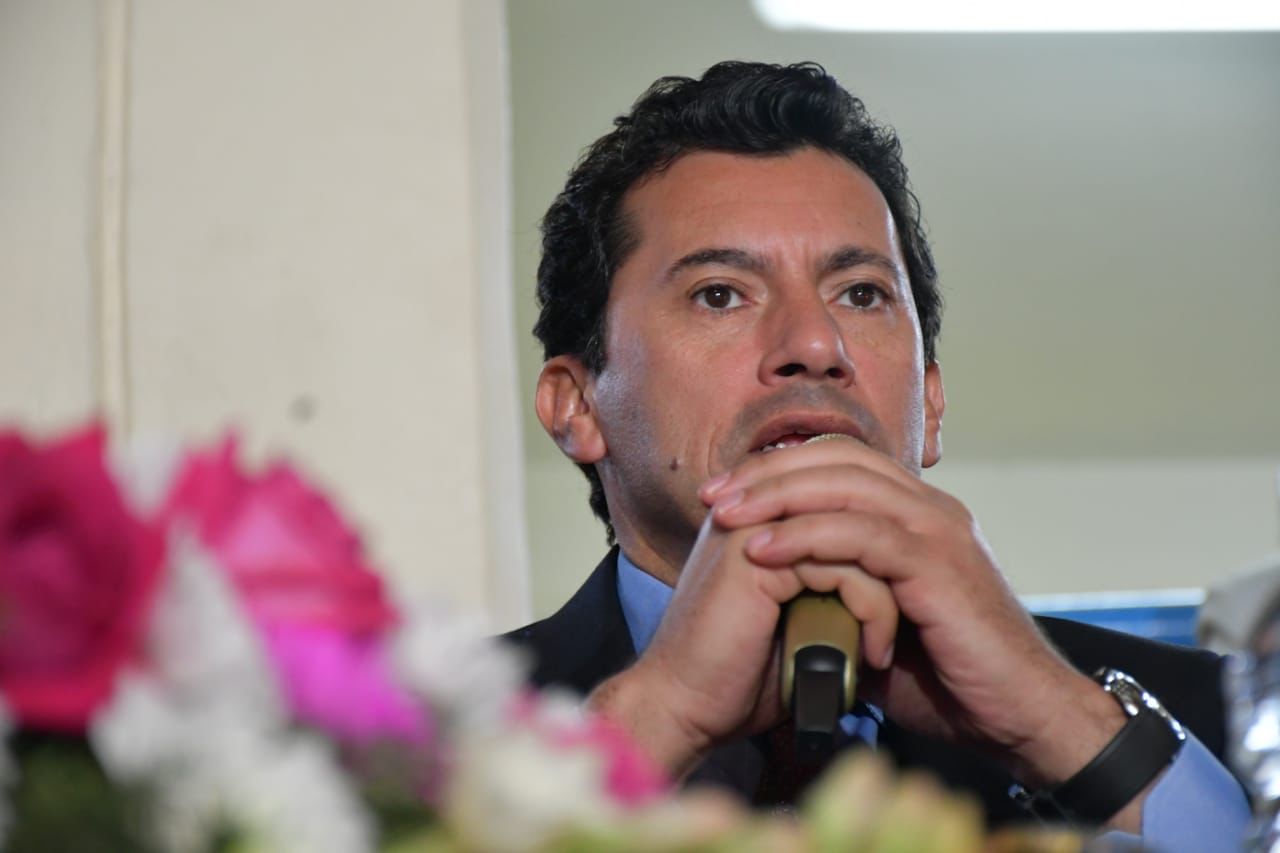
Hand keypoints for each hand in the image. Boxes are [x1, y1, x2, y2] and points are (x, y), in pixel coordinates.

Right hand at [586, 489, 900, 778]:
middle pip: (857, 502)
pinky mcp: (757, 557)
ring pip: (861, 535)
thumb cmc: (740, 674)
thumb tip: (895, 575)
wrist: (687, 706)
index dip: (882, 539)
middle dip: (894, 562)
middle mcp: (758, 506)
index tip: (905, 599)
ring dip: (888, 598)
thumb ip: (834, 583)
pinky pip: (845, 567)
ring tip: (885, 648)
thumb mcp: (803, 617)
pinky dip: (873, 612)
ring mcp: (755, 525)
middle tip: (915, 616)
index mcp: (765, 511)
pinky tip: (871, 655)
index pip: (845, 490)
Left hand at [700, 439, 1128, 795]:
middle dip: (765, 472)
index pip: (838, 460)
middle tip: (711, 495)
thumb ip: (840, 593)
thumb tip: (782, 595)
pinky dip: (805, 538)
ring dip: (776, 497)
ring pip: (845, 486)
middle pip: (835, 458)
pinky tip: (762, 551)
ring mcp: (938, 532)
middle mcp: (930, 509)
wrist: (1021, 718)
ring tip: (726, 517)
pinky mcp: (939, 565)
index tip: (723, 493)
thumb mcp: (880, 625)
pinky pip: (861, 535)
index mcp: (916, 513)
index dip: (777, 468)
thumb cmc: (952, 679)